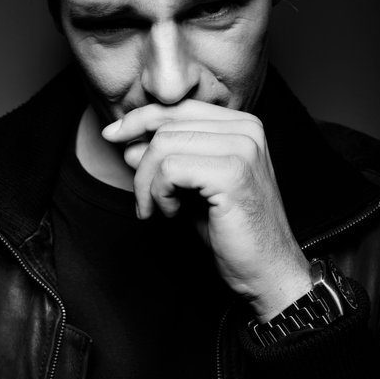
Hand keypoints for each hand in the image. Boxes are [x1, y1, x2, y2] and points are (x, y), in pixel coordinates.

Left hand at [102, 100, 310, 320]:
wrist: (267, 271)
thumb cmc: (232, 233)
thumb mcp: (190, 189)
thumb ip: (163, 161)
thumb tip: (128, 143)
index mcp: (241, 125)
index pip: (177, 107)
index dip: (139, 119)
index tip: (112, 136)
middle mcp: (246, 129)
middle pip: (166, 125)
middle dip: (141, 164)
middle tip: (143, 201)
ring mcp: (243, 148)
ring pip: (163, 145)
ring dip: (148, 184)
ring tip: (161, 210)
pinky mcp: (233, 173)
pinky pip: (170, 170)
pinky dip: (160, 195)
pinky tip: (174, 214)